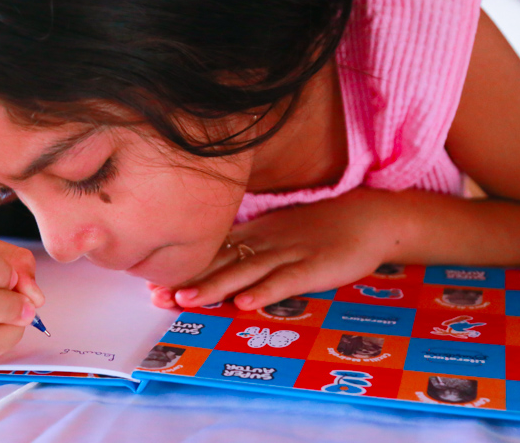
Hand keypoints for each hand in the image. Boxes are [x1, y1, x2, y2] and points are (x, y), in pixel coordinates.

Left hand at [150, 188, 397, 310]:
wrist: (367, 216)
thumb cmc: (321, 228)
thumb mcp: (278, 232)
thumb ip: (248, 245)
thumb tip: (215, 262)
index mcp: (256, 235)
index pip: (214, 253)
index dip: (185, 269)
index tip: (151, 281)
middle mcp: (265, 243)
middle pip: (221, 263)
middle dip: (188, 281)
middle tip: (155, 295)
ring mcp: (289, 254)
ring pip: (246, 272)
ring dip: (215, 287)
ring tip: (185, 299)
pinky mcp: (314, 267)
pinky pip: (285, 281)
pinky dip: (264, 292)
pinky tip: (244, 303)